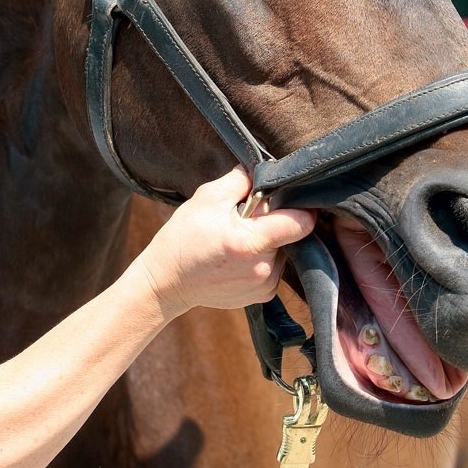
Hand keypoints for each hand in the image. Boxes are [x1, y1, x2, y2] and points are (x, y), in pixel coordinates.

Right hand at [134, 168, 315, 316]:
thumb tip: (263, 171)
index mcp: (253, 242)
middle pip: (290, 236)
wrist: (167, 281)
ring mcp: (264, 286)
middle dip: (272, 223)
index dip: (299, 207)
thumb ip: (240, 181)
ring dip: (267, 242)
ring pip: (283, 252)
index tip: (288, 199)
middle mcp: (264, 268)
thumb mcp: (207, 198)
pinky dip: (261, 259)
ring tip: (237, 240)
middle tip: (244, 221)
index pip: (301, 223)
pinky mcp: (261, 296)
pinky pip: (273, 269)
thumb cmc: (184, 238)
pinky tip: (237, 257)